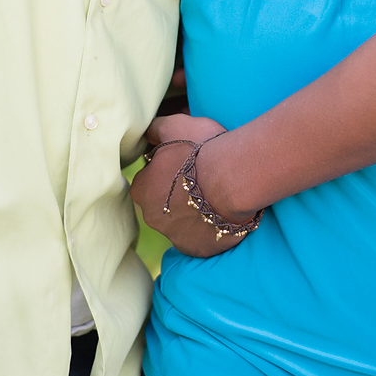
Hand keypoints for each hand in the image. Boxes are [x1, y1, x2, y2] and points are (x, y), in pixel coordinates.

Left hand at [130, 117, 250, 258]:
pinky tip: (220, 213)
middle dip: (176, 193)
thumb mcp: (175, 126)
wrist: (233, 180)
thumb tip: (147, 133)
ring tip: (214, 195)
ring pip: (181, 222)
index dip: (166, 167)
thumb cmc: (201, 150)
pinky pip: (200, 238)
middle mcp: (152, 217)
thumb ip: (155, 128)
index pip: (148, 177)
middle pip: (162, 202)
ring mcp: (175, 236)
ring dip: (192, 211)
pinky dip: (207, 228)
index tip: (185, 161)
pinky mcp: (197, 249)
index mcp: (142, 188)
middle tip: (200, 178)